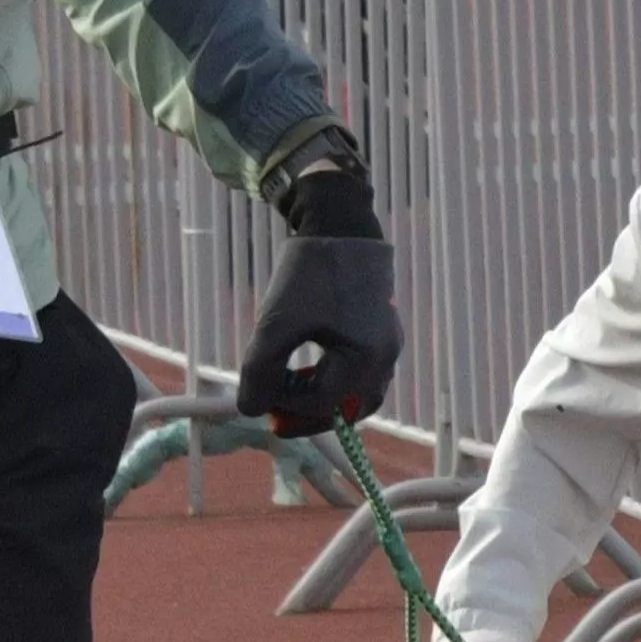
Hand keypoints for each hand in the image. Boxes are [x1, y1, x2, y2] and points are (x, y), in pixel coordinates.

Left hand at [238, 153, 399, 433]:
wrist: (340, 223)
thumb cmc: (309, 271)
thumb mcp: (276, 323)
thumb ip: (260, 371)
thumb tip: (250, 410)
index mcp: (367, 358)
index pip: (324, 404)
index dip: (286, 404)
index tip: (258, 390)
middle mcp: (386, 358)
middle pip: (349, 409)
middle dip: (308, 415)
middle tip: (273, 418)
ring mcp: (389, 346)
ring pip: (359, 396)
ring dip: (323, 403)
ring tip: (289, 399)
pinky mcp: (382, 334)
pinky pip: (362, 375)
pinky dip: (335, 384)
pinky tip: (308, 374)